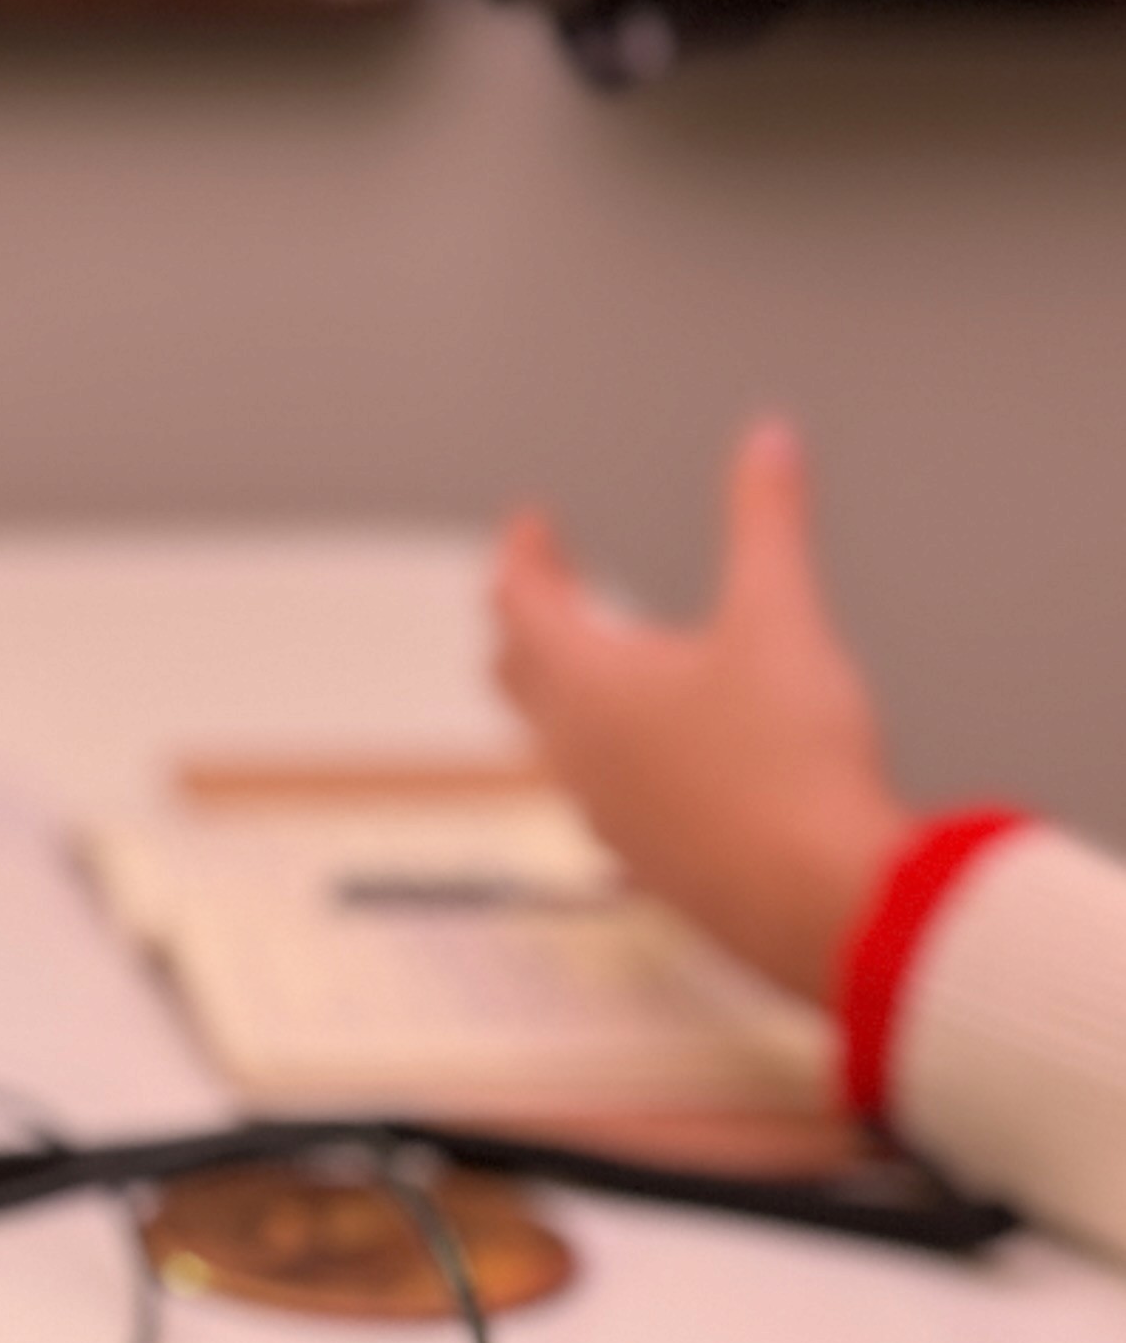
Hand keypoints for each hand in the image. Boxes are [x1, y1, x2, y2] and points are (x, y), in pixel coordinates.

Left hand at [489, 416, 913, 1009]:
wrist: (823, 899)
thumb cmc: (790, 764)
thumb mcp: (783, 616)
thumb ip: (769, 521)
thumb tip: (768, 442)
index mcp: (587, 685)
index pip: (519, 603)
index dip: (523, 554)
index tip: (531, 527)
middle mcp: (576, 754)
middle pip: (521, 674)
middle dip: (530, 619)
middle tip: (546, 586)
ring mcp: (607, 818)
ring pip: (555, 743)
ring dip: (563, 693)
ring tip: (593, 668)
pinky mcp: (650, 866)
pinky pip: (604, 798)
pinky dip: (611, 758)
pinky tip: (651, 766)